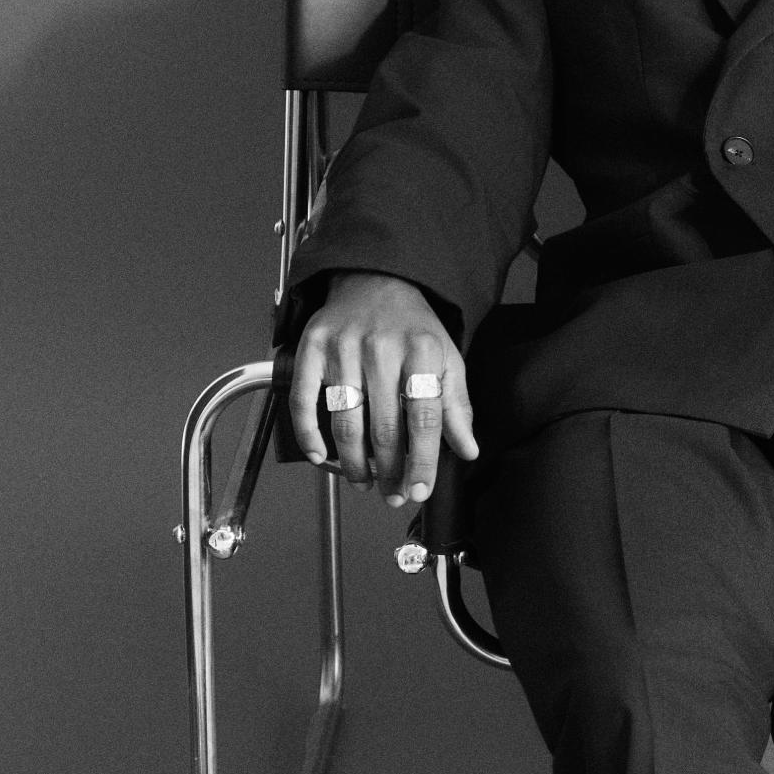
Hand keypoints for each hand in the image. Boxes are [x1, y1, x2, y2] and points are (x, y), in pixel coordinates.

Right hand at [290, 273, 477, 507]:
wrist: (376, 278)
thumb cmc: (413, 327)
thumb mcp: (446, 358)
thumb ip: (455, 405)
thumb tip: (468, 450)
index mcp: (422, 351)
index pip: (424, 418)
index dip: (422, 461)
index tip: (419, 490)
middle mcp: (381, 349)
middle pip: (384, 427)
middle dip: (389, 471)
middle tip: (393, 494)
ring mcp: (343, 348)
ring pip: (346, 420)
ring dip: (354, 462)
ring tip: (364, 482)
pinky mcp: (312, 347)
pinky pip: (304, 398)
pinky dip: (309, 433)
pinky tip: (320, 457)